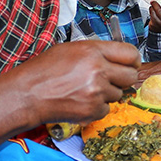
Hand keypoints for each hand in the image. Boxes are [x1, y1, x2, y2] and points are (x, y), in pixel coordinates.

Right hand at [6, 41, 140, 126]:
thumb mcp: (71, 49)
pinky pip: (106, 109)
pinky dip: (97, 107)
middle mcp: (98, 70)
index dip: (133, 60)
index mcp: (93, 51)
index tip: (131, 64)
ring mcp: (97, 92)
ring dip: (107, 93)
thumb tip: (117, 58)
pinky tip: (81, 100)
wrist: (28, 95)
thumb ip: (97, 52)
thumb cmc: (44, 70)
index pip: (130, 53)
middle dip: (124, 78)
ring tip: (86, 89)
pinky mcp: (93, 110)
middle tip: (112, 79)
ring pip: (118, 94)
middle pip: (131, 76)